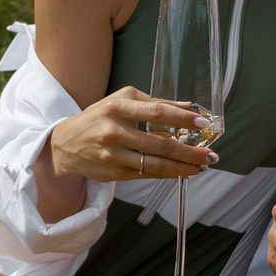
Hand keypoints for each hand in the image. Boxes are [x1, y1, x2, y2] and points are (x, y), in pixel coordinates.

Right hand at [46, 87, 217, 183]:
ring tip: (200, 166)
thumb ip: (154, 104)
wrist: (66, 144)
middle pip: (160, 143)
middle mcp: (114, 131)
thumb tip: (187, 108)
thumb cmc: (98, 118)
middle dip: (189, 151)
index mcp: (118, 107)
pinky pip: (146, 173)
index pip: (158, 112)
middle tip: (209, 154)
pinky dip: (167, 174)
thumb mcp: (121, 102)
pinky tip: (181, 172)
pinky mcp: (114, 172)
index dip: (183, 119)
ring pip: (155, 163)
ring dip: (182, 167)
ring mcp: (114, 154)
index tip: (203, 123)